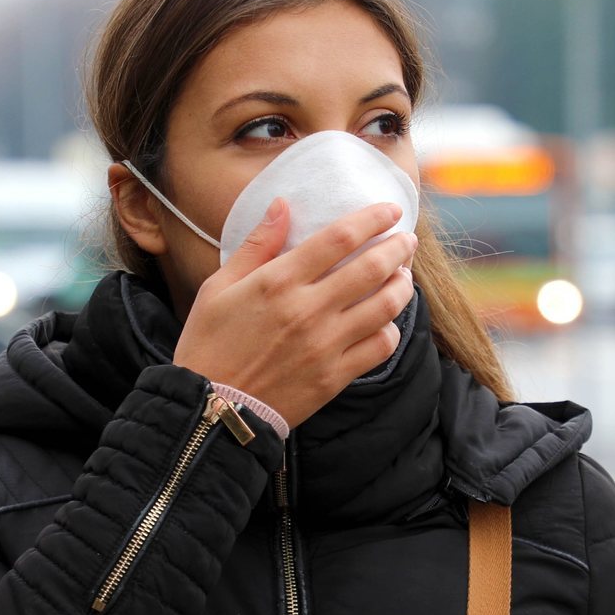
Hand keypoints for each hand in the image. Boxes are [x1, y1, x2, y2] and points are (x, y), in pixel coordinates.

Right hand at [171, 197, 417, 430]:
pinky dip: (390, 330)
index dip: (373, 218)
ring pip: (385, 307)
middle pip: (372, 268)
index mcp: (278, 282)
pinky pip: (379, 347)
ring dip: (402, 286)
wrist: (210, 409)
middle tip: (406, 241)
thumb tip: (283, 204)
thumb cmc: (208, 345)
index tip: (389, 210)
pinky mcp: (334, 377)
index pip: (340, 237)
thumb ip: (257, 245)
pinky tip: (386, 322)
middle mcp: (307, 310)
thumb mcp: (218, 287)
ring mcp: (325, 345)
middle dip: (398, 248)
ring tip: (404, 276)